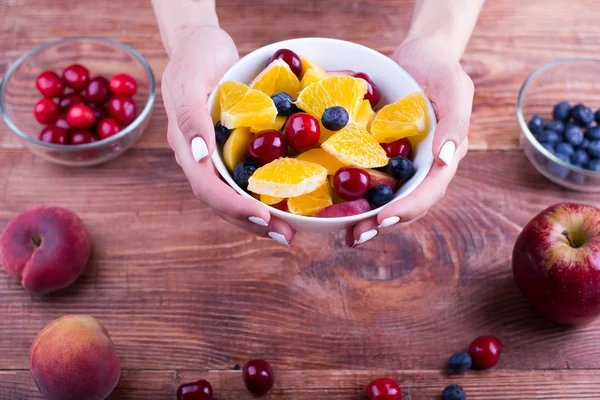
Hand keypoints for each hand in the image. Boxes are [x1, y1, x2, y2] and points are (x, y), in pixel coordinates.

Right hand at [161, 26, 294, 244]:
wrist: (201, 44)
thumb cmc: (195, 56)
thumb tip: (199, 156)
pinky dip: (265, 195)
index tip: (263, 217)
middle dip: (252, 223)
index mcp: (187, 146)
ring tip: (288, 232)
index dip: (233, 206)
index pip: (207, 187)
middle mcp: (200, 158)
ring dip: (260, 218)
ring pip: (234, 196)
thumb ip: (190, 116)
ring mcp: (216, 156)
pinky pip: (247, 179)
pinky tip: (287, 204)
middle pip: (222, 202)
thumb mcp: (190, 79)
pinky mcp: (233, 149)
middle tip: (285, 236)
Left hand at [346, 37, 473, 246]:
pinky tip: (336, 206)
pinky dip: (356, 195)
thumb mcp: (454, 87)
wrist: (419, 56)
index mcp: (444, 158)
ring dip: (368, 218)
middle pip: (407, 204)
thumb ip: (456, 121)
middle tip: (357, 236)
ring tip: (346, 234)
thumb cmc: (440, 69)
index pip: (429, 191)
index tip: (383, 219)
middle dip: (383, 223)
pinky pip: (371, 179)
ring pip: (388, 199)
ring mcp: (403, 164)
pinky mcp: (383, 156)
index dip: (408, 208)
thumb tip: (446, 158)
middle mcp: (424, 167)